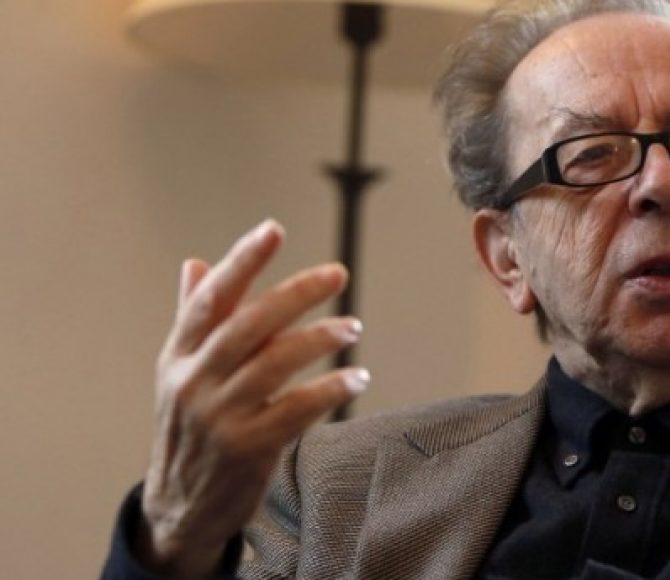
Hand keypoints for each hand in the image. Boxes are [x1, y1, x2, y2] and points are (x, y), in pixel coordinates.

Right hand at [135, 220, 367, 577]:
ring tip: (353, 325)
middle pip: (248, 325)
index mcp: (177, 357)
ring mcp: (218, 417)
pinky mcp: (247, 450)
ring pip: (274, 363)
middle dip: (295, 293)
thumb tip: (196, 262)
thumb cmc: (189, 429)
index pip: (209, 300)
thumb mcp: (179, 375)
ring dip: (320, 338)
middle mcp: (192, 382)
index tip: (273, 229)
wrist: (180, 508)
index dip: (241, 262)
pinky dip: (329, 389)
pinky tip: (356, 377)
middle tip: (338, 273)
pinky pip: (296, 410)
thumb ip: (194, 320)